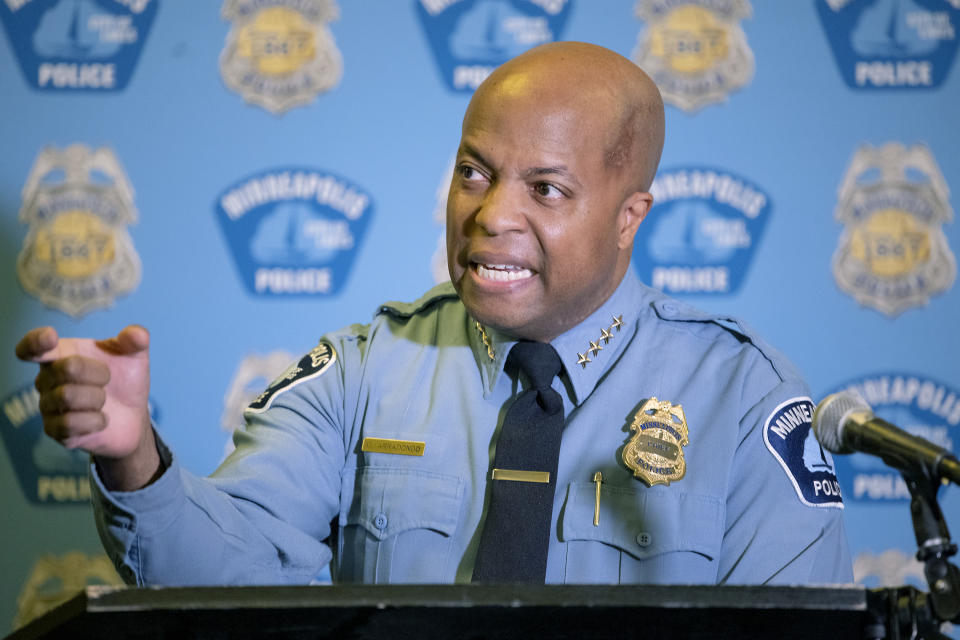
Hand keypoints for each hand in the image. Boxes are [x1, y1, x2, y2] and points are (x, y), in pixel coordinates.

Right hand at [15, 325, 159, 489]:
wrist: (133, 416)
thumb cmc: (125, 379)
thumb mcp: (135, 356)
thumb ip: (136, 339)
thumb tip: (138, 334)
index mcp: (60, 355)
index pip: (32, 347)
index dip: (35, 341)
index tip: (51, 337)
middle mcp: (46, 380)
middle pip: (66, 368)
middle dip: (99, 372)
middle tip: (109, 378)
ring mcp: (48, 406)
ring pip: (67, 396)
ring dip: (97, 397)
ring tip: (104, 400)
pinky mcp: (55, 431)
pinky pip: (70, 423)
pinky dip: (96, 420)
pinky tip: (102, 419)